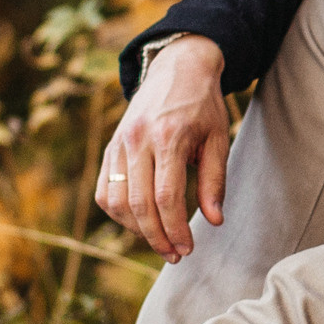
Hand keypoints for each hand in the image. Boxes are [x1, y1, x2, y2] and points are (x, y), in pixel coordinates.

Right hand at [97, 35, 231, 262]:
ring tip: (160, 241)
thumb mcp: (219, 138)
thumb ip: (214, 180)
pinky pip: (104, 190)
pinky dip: (118, 212)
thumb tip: (214, 220)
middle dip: (156, 236)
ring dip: (136, 229)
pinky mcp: (109, 147)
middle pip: (138, 204)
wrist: (178, 69)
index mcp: (168, 137)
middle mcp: (137, 140)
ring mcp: (118, 143)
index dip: (175, 228)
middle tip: (175, 254)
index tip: (187, 248)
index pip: (166, 196)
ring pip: (116, 201)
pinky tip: (139, 221)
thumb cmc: (203, 106)